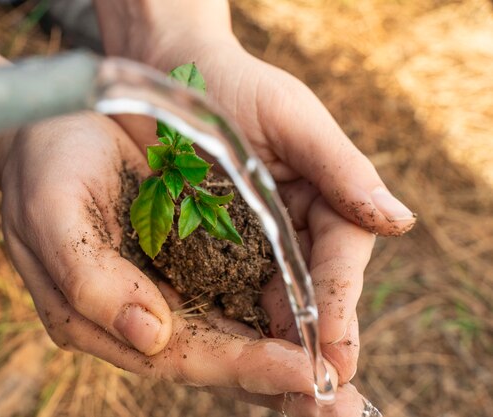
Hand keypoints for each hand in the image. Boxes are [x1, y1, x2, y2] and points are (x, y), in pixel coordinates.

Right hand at [0, 112, 368, 414]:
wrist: (55, 123)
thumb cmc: (45, 168)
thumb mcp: (52, 213)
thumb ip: (91, 279)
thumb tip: (149, 335)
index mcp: (103, 316)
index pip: (181, 354)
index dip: (242, 365)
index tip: (305, 372)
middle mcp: (142, 311)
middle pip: (217, 355)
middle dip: (277, 377)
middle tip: (343, 399)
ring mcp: (168, 284)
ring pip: (234, 329)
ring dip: (286, 348)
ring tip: (342, 370)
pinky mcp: (189, 253)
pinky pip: (238, 285)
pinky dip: (276, 303)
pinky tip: (315, 313)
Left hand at [96, 1, 415, 384]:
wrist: (171, 74)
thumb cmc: (235, 85)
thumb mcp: (290, 117)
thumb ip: (340, 167)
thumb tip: (396, 219)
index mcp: (323, 203)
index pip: (338, 266)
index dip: (337, 311)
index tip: (335, 357)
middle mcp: (291, 234)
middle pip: (307, 301)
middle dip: (312, 352)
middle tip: (319, 405)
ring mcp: (248, 248)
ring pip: (265, 311)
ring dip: (272, 357)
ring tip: (280, 403)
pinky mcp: (206, 253)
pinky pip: (220, 297)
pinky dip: (226, 331)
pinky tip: (225, 366)